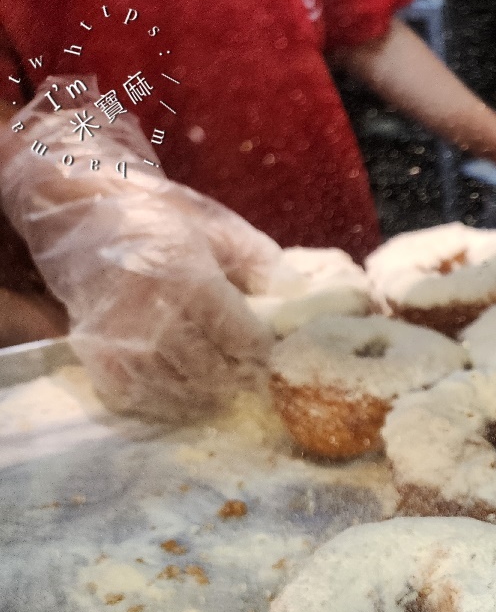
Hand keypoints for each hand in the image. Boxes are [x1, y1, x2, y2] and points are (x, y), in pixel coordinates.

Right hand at [0, 76, 277, 421]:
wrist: (81, 212)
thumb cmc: (160, 219)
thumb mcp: (221, 229)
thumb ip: (264, 264)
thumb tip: (298, 298)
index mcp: (193, 281)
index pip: (246, 342)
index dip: (263, 351)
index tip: (268, 349)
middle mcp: (155, 316)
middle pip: (218, 374)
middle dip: (239, 374)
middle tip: (246, 369)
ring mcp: (122, 341)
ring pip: (181, 394)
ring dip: (205, 392)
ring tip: (216, 378)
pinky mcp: (97, 357)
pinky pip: (139, 399)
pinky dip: (162, 399)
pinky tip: (175, 381)